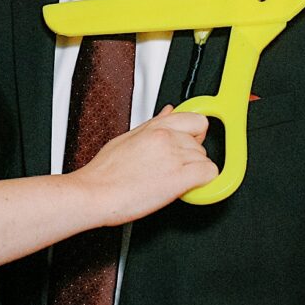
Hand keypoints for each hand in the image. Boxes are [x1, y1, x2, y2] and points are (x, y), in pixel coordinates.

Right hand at [75, 106, 218, 225]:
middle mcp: (166, 137)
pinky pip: (209, 174)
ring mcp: (174, 156)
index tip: (190, 144)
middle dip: (191, 157)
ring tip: (171, 180)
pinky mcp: (179, 178)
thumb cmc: (105, 171)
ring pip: (204, 159)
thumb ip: (154, 124)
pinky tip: (188, 188)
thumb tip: (169, 112)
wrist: (95, 192)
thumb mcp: (127, 137)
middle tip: (174, 169)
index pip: (196, 120)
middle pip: (200, 143)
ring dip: (194, 172)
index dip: (195, 135)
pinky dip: (204, 183)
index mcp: (155, 127)